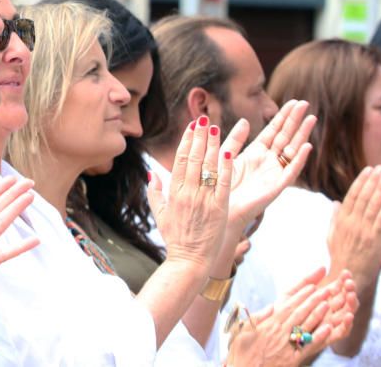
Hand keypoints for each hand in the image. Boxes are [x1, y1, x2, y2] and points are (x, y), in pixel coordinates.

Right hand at [148, 116, 232, 269]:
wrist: (189, 261)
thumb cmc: (175, 238)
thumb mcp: (160, 214)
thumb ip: (155, 192)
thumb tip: (151, 174)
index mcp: (174, 193)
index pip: (180, 160)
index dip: (186, 141)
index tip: (191, 126)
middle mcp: (188, 193)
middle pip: (194, 159)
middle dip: (199, 137)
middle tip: (204, 119)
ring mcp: (204, 200)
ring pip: (208, 167)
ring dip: (212, 146)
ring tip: (216, 128)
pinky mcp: (219, 209)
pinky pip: (223, 184)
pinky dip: (226, 168)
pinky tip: (229, 152)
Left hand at [222, 100, 315, 229]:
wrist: (219, 209)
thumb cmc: (220, 185)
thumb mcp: (226, 156)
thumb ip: (235, 140)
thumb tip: (246, 121)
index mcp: (256, 153)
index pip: (274, 131)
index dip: (283, 117)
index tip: (294, 101)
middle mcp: (268, 162)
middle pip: (285, 137)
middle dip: (294, 120)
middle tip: (305, 103)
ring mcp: (274, 174)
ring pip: (291, 150)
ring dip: (302, 135)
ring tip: (311, 118)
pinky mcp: (276, 188)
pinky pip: (290, 172)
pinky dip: (299, 160)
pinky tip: (307, 146)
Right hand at [226, 267, 356, 366]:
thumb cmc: (242, 352)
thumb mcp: (242, 330)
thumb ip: (257, 317)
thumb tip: (271, 305)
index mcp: (269, 324)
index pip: (288, 306)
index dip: (301, 296)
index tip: (312, 286)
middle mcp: (280, 333)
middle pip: (300, 313)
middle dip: (314, 301)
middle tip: (326, 290)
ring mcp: (288, 345)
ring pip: (306, 326)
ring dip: (318, 314)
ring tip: (329, 304)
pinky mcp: (293, 359)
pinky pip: (308, 346)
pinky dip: (319, 336)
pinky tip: (329, 328)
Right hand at [327, 165, 380, 285]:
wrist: (346, 276)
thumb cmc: (340, 257)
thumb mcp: (332, 236)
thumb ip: (335, 218)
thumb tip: (336, 203)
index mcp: (341, 220)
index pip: (352, 195)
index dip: (361, 181)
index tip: (368, 170)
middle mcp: (350, 222)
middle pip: (362, 197)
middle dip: (372, 181)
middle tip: (380, 168)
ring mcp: (361, 230)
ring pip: (372, 205)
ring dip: (380, 188)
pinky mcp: (372, 239)